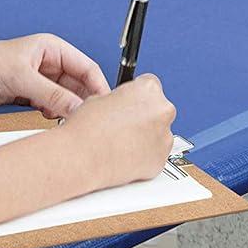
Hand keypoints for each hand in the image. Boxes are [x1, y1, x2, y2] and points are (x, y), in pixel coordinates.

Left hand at [0, 34, 109, 118]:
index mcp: (51, 48)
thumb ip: (52, 94)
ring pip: (64, 99)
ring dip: (66, 111)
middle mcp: (47, 63)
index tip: (104, 110)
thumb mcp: (20, 78)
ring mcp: (37, 81)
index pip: (87, 67)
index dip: (98, 88)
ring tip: (65, 123)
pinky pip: (49, 107)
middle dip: (82, 102)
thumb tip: (78, 109)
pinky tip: (49, 121)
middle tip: (85, 122)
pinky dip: (52, 115)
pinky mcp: (26, 96)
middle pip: (78, 85)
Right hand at [65, 74, 176, 188]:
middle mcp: (163, 110)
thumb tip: (124, 105)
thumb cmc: (88, 128)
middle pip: (159, 109)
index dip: (137, 96)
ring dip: (146, 137)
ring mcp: (164, 137)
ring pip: (159, 133)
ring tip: (123, 144)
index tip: (130, 104)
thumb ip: (122, 98)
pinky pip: (156, 155)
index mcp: (149, 88)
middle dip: (145, 116)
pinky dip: (145, 156)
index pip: (150, 86)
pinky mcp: (161, 161)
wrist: (83, 158)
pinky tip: (126, 156)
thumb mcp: (101, 97)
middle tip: (125, 126)